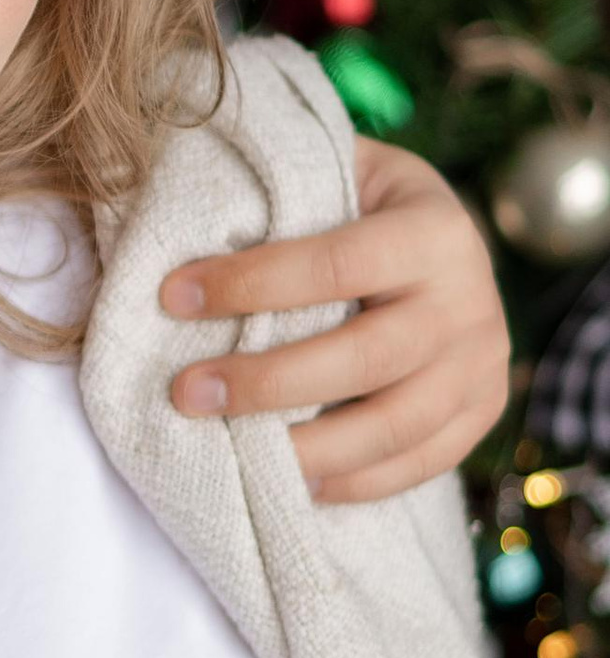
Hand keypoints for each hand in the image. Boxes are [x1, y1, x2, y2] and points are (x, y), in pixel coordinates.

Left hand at [160, 138, 507, 502]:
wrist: (451, 243)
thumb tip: (179, 239)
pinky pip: (418, 463)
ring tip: (229, 449)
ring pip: (392, 425)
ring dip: (304, 448)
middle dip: (266, 382)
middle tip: (186, 393)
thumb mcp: (339, 175)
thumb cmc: (364, 206)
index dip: (251, 283)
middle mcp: (470, 301)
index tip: (172, 297)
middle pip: (363, 358)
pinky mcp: (484, 411)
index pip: (336, 264)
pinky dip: (353, 481)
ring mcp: (483, 364)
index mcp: (435, 230)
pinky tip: (291, 479)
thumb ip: (282, 198)